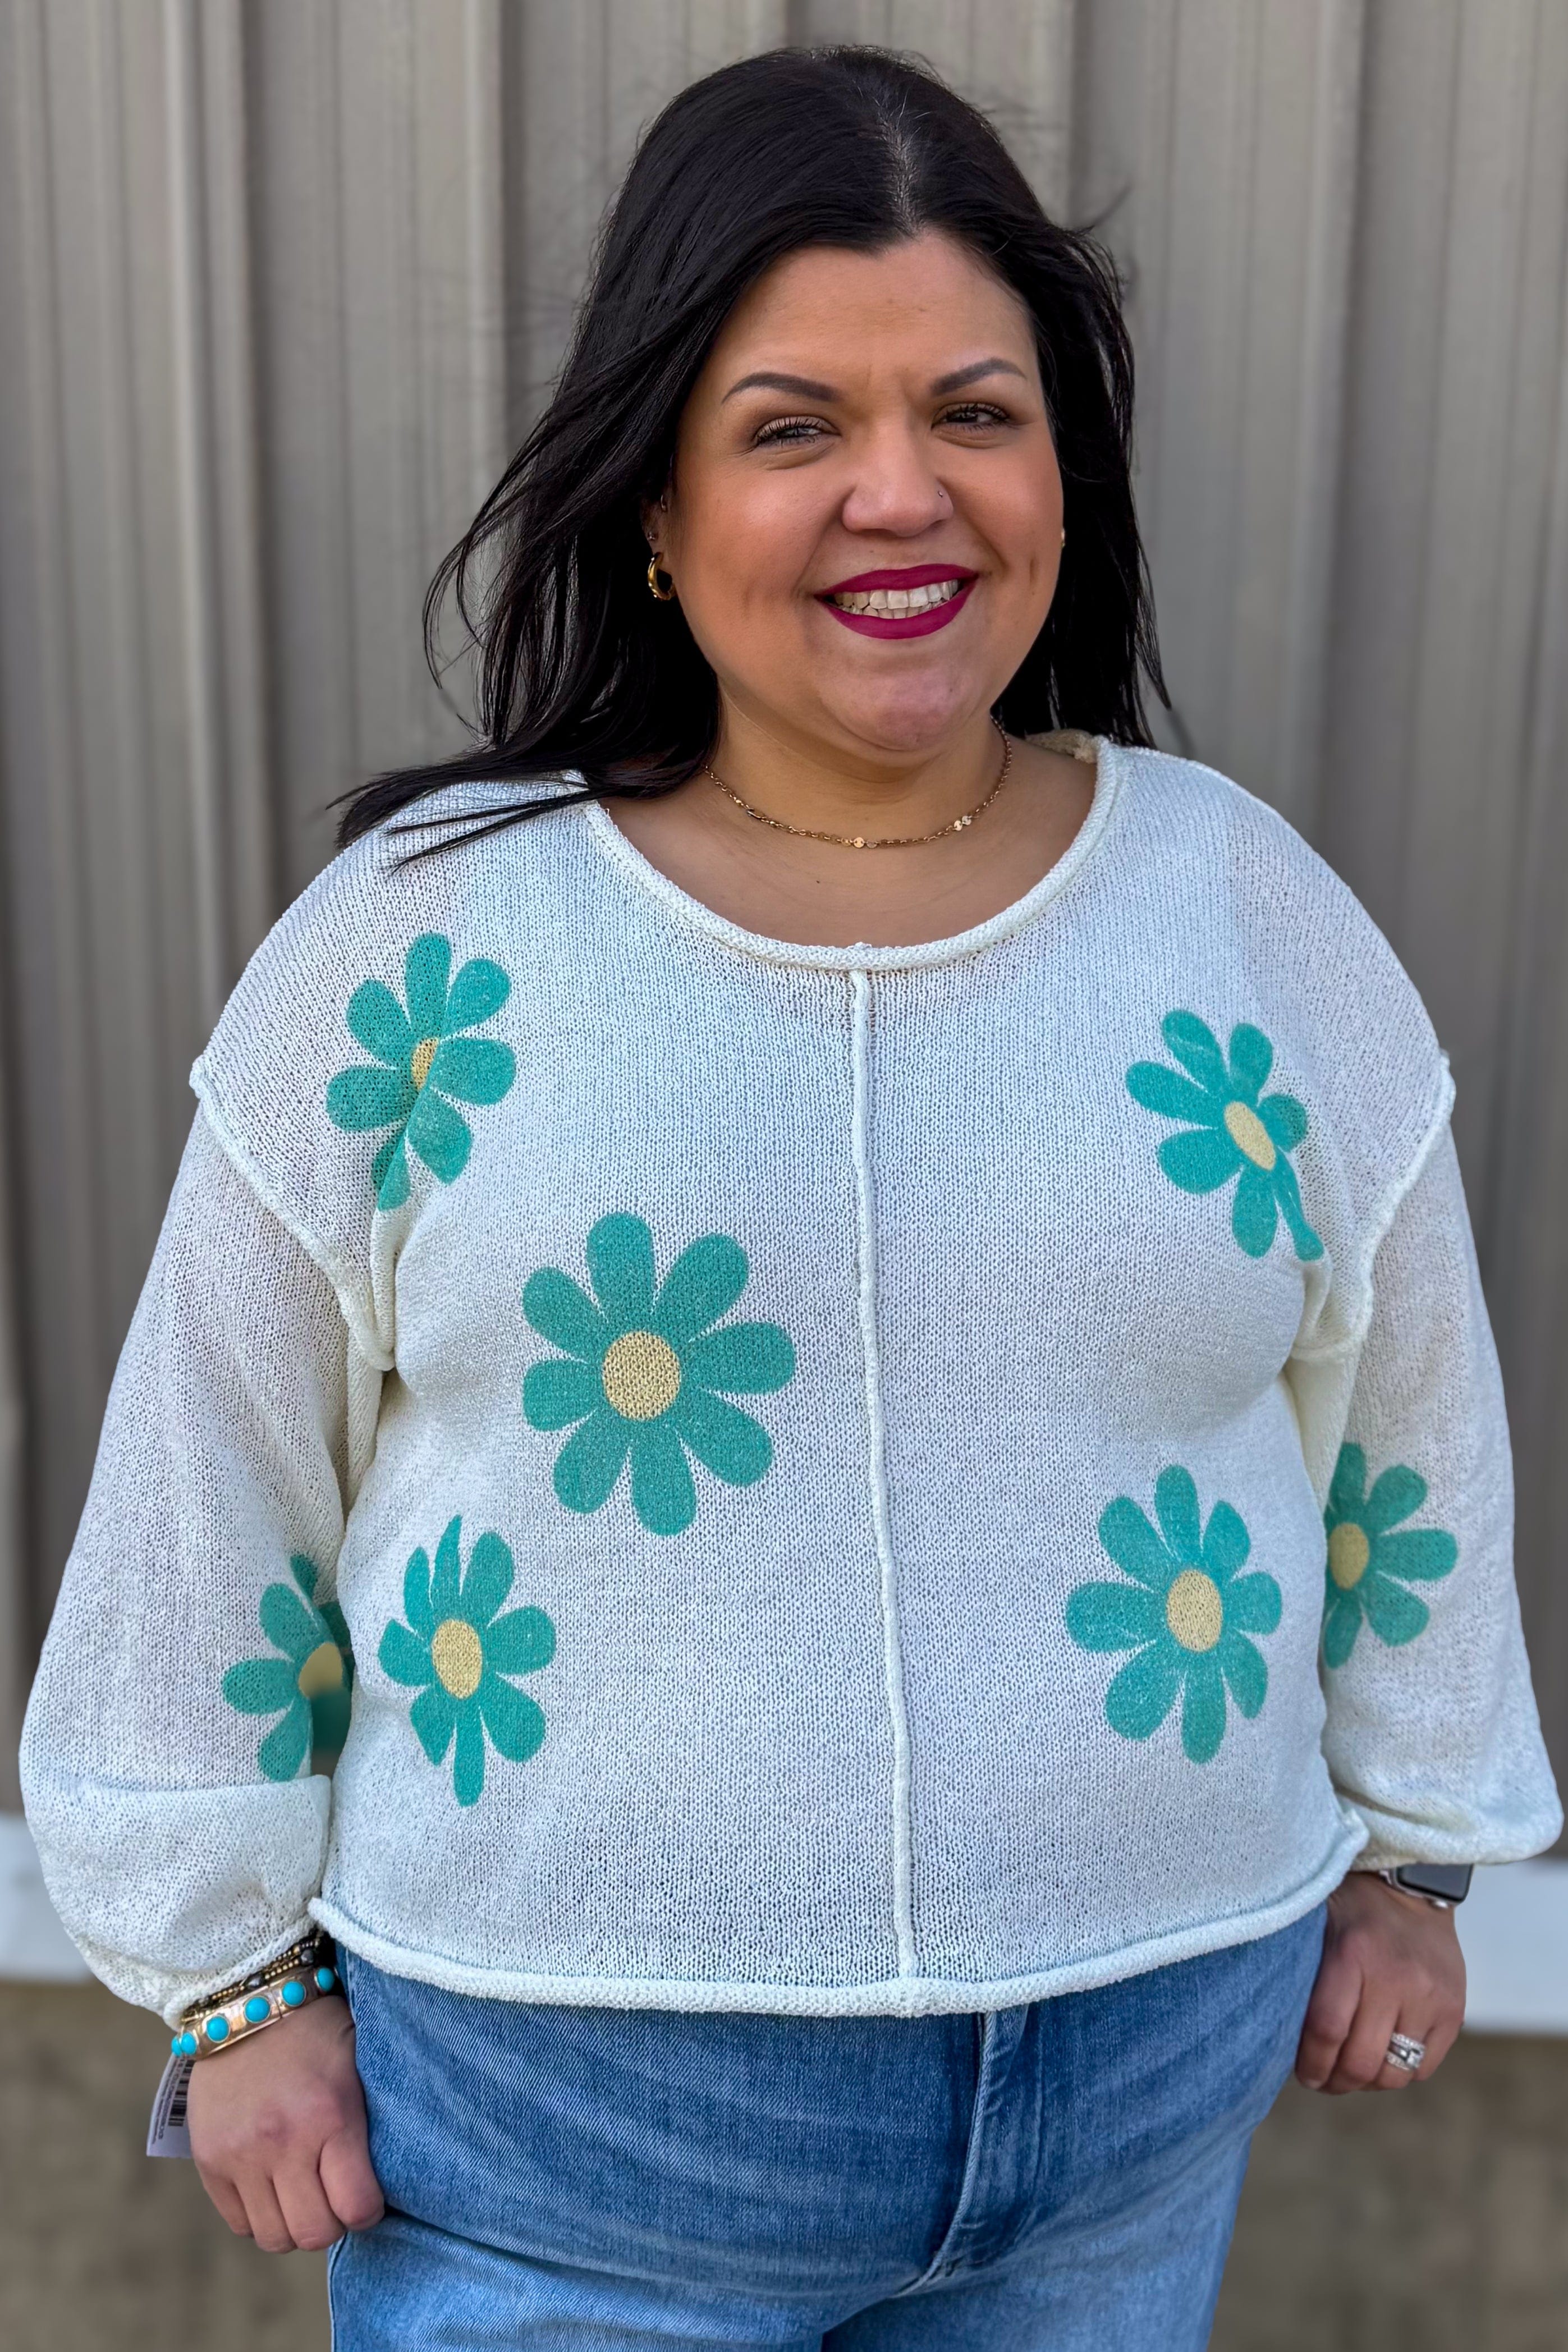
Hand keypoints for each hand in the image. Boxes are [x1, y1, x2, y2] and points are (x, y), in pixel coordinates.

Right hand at [187, 1993, 384, 2251]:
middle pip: (313, 2233)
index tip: (367, 2196)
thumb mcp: (359, 2063)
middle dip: (331, 2223)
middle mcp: (283, 2142)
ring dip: (293, 2224)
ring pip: (274, 2237)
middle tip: (334, 2197)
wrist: (247, 2000)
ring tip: (302, 2193)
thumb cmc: (316, 2030)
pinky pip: (238, 2223)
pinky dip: (259, 2216)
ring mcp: (240, 2154)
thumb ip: (367, 2123)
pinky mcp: (208, 2160)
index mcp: (330, 2116)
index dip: (368, 2211)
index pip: (356, 2208)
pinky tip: (272, 2187)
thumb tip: (386, 2179)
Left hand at [1295, 1870, 1464, 2092]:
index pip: (1327, 2029)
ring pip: (1394, 2073)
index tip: (1302, 2073)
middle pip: (1362, 2061)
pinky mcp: (1453, 2011)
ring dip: (1367, 2083)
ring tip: (1351, 2072)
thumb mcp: (1318, 1928)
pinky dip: (1399, 2073)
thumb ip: (1304, 1978)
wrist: (1412, 1889)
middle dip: (1336, 2082)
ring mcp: (1430, 1998)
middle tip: (1323, 2081)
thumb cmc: (1352, 1910)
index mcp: (1353, 1954)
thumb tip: (1277, 2036)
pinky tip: (1381, 2058)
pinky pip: (1424, 2068)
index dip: (1311, 2063)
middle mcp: (1396, 1979)